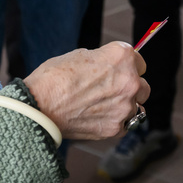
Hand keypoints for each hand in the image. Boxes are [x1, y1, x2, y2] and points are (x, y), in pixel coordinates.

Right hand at [25, 42, 150, 139]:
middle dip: (130, 86)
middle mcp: (129, 81)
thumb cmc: (54, 77)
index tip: (119, 70)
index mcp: (121, 57)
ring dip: (125, 105)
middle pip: (143, 84)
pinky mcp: (116, 128)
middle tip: (110, 89)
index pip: (139, 60)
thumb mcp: (81, 54)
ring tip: (103, 105)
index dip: (127, 65)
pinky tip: (98, 117)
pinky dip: (116, 121)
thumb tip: (111, 67)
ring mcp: (125, 107)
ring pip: (137, 106)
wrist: (39, 107)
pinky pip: (126, 123)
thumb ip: (104, 60)